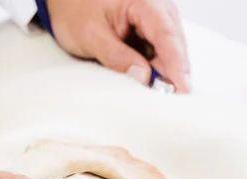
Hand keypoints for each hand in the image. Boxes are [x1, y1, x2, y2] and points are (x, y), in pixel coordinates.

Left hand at [46, 0, 190, 91]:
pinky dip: (155, 69)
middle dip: (172, 73)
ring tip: (155, 95)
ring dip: (163, 73)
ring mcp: (155, 20)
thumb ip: (116, 56)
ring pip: (169, 52)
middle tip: (168, 101)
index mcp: (144, 1)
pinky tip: (148, 83)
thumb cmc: (74, 9)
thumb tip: (141, 77)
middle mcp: (157, 7)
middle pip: (174, 45)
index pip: (167, 35)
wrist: (64, 2)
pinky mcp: (150, 32)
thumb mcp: (91, 35)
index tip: (182, 88)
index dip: (177, 64)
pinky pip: (159, 54)